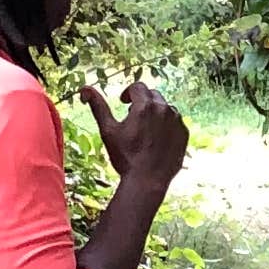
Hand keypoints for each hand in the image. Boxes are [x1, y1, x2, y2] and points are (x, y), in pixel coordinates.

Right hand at [83, 76, 188, 198]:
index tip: (123, 103)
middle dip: (142, 102)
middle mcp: (164, 109)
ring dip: (155, 113)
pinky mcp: (184, 133)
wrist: (147, 181)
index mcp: (145, 106)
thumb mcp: (108, 131)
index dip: (128, 93)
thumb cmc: (125, 157)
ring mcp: (177, 121)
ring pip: (165, 108)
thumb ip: (98, 106)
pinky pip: (175, 122)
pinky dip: (166, 125)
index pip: (138, 87)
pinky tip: (156, 140)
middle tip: (133, 117)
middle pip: (153, 95)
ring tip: (145, 130)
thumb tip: (84, 88)